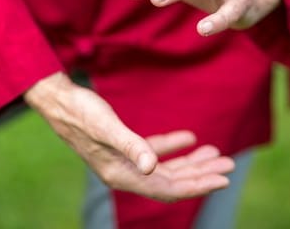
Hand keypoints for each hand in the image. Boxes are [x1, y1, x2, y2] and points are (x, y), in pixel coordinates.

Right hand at [24, 72, 234, 201]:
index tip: (223, 179)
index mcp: (122, 174)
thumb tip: (153, 168)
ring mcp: (126, 161)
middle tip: (229, 166)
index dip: (197, 185)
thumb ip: (131, 146)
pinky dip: (174, 148)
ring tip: (217, 155)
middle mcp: (126, 173)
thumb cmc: (81, 113)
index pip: (168, 188)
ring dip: (192, 163)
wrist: (60, 102)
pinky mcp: (125, 147)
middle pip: (172, 181)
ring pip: (166, 168)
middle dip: (201, 174)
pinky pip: (155, 152)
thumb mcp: (107, 127)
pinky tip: (190, 140)